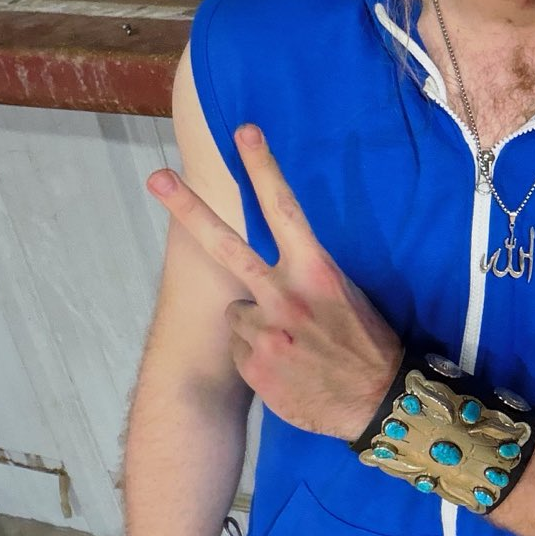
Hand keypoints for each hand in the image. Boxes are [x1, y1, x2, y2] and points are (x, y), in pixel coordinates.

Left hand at [147, 125, 399, 440]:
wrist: (378, 403)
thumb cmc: (368, 345)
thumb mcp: (348, 296)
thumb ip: (308, 276)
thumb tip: (275, 267)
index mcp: (316, 271)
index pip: (284, 210)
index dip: (262, 168)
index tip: (243, 132)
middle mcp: (284, 294)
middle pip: (226, 245)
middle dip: (188, 209)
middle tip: (156, 178)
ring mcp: (264, 330)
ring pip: (239, 311)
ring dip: (257, 323)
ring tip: (292, 344)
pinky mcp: (252, 363)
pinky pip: (242, 347)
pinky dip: (258, 355)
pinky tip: (286, 366)